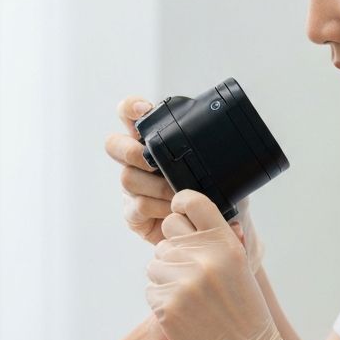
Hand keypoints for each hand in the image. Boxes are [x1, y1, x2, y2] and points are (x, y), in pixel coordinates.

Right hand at [105, 95, 265, 272]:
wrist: (217, 231)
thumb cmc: (216, 193)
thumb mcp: (222, 169)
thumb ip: (219, 155)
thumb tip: (225, 144)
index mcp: (154, 141)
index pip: (131, 114)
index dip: (131, 108)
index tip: (143, 110)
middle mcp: (137, 162)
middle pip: (114, 144)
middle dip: (130, 150)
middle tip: (154, 162)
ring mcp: (132, 188)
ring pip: (128, 178)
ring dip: (156, 186)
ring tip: (178, 194)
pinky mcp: (133, 215)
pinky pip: (137, 207)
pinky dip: (158, 208)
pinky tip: (175, 211)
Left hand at [146, 190, 314, 339]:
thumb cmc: (246, 309)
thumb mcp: (241, 267)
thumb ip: (221, 237)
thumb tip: (197, 209)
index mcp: (225, 244)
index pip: (192, 202)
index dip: (181, 202)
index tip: (179, 209)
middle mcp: (204, 259)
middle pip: (168, 229)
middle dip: (174, 245)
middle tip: (189, 266)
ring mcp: (183, 283)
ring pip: (155, 261)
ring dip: (166, 275)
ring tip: (190, 294)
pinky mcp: (167, 306)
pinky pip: (151, 288)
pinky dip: (162, 299)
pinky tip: (183, 311)